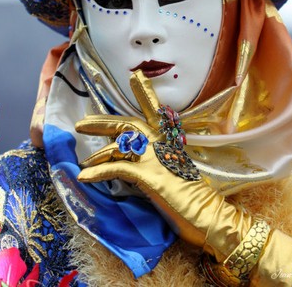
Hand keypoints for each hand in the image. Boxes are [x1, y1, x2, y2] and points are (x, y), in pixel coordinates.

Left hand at [75, 70, 251, 261]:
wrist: (210, 216)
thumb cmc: (195, 199)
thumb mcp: (175, 174)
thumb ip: (159, 163)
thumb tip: (136, 162)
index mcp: (170, 142)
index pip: (155, 112)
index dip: (145, 94)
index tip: (135, 76)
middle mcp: (162, 144)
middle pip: (129, 125)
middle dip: (103, 122)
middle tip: (81, 123)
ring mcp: (156, 158)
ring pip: (121, 143)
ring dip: (98, 151)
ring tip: (81, 161)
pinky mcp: (150, 176)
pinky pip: (117, 168)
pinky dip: (99, 172)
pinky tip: (84, 177)